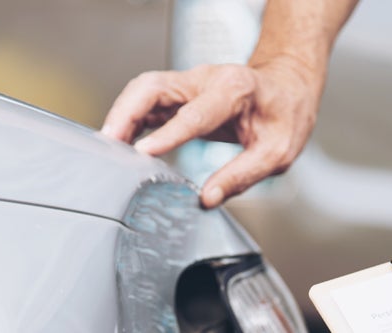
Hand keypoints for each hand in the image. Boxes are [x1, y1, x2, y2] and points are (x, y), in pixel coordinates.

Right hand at [101, 59, 322, 207]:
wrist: (286, 86)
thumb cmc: (285, 115)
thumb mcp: (278, 152)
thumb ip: (242, 175)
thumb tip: (207, 199)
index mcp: (234, 90)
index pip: (194, 114)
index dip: (167, 134)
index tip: (142, 153)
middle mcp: (205, 79)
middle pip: (153, 88)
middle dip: (126, 114)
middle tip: (108, 146)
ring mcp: (188, 83)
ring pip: (142, 90)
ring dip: (120, 115)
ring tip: (105, 148)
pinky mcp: (178, 92)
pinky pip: (145, 100)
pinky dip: (127, 117)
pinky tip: (117, 142)